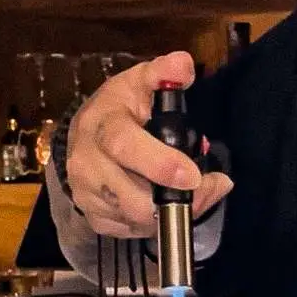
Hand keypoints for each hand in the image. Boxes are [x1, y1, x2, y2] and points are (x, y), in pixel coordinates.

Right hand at [66, 51, 233, 237]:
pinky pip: (133, 232)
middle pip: (133, 198)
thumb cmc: (119, 109)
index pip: (124, 147)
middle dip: (178, 199)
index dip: (160, 164)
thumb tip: (183, 64)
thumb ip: (163, 73)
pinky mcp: (95, 219)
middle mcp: (87, 165)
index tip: (193, 175)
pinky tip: (170, 203)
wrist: (83, 138)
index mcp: (101, 127)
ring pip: (137, 220)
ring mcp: (88, 196)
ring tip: (199, 192)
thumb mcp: (138, 83)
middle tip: (212, 186)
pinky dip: (159, 224)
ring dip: (174, 212)